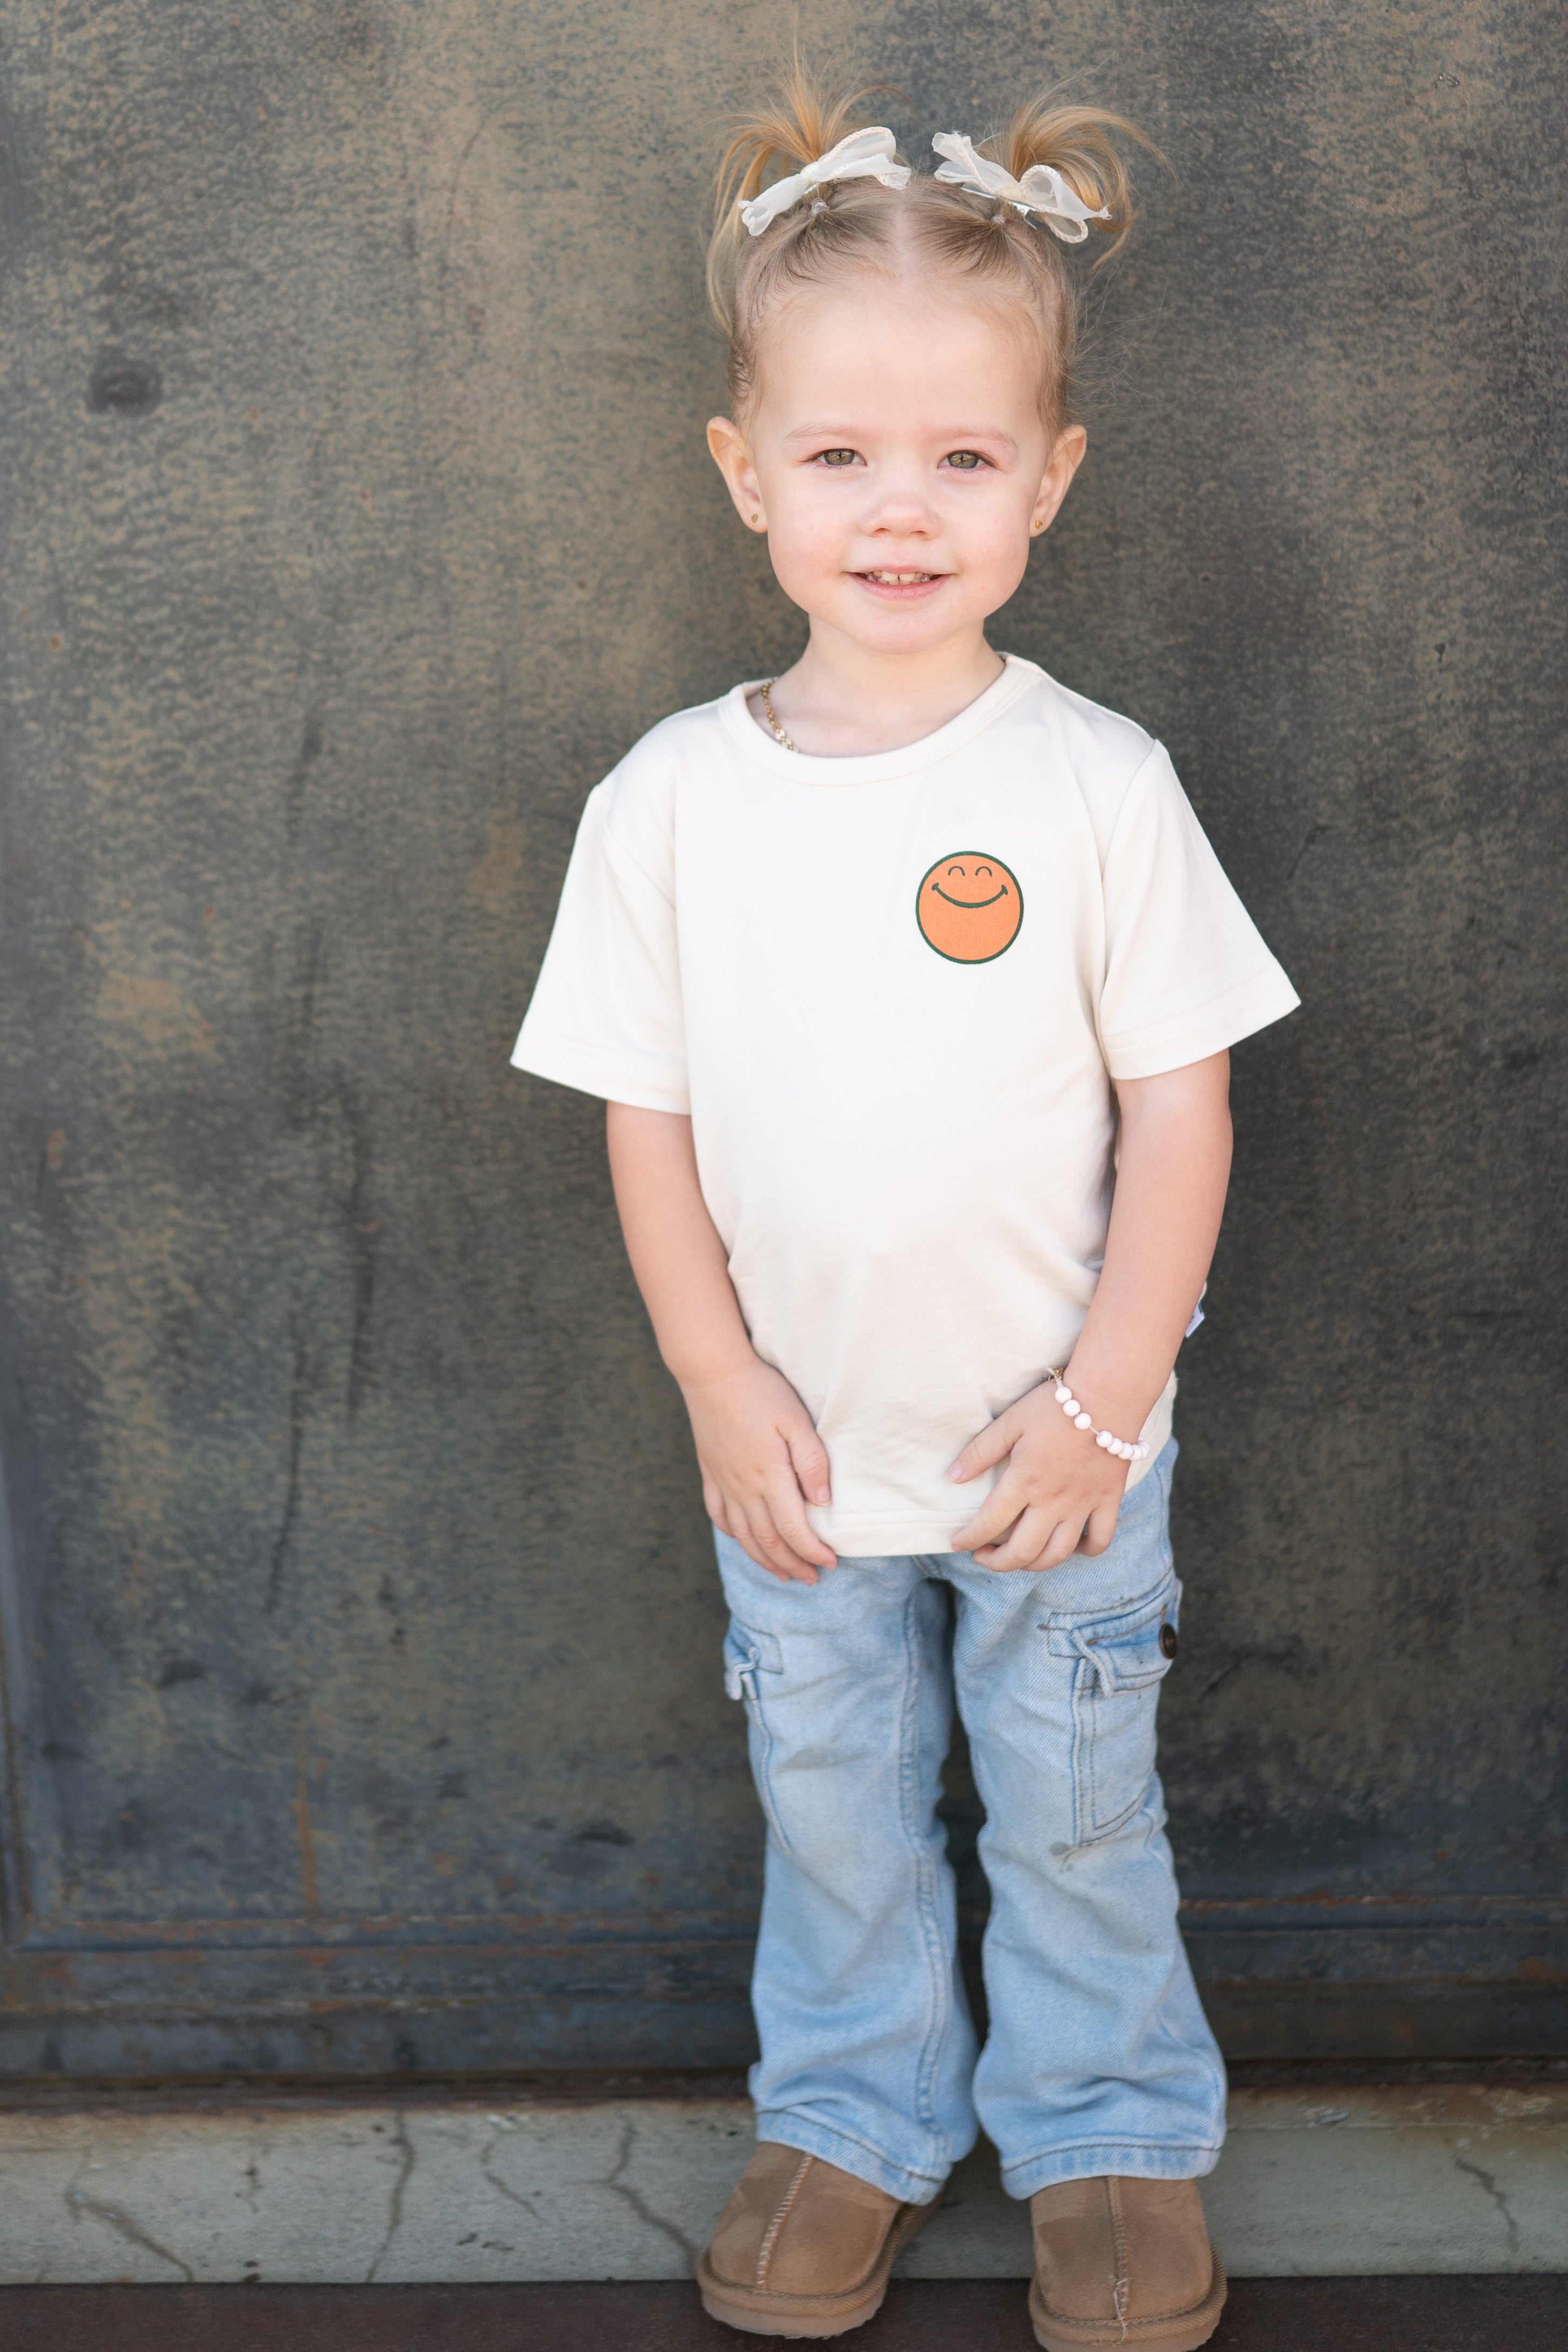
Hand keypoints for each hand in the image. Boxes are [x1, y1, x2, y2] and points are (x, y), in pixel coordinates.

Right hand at [681, 1356, 836, 1584]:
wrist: (712, 1372)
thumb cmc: (761, 1392)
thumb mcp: (796, 1420)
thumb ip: (812, 1462)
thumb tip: (823, 1501)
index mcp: (768, 1477)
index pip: (793, 1530)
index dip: (812, 1552)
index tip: (831, 1564)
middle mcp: (743, 1488)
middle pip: (769, 1542)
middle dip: (793, 1565)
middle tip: (813, 1579)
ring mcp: (724, 1483)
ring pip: (744, 1536)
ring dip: (765, 1560)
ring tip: (784, 1574)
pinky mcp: (710, 1474)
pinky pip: (719, 1517)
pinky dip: (734, 1537)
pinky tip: (745, 1542)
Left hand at [947, 1378, 1130, 1571]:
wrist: (1107, 1395)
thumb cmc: (1055, 1406)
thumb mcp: (1010, 1422)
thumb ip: (981, 1451)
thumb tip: (954, 1476)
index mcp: (1024, 1481)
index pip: (989, 1523)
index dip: (969, 1538)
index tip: (957, 1543)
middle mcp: (1052, 1501)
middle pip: (1023, 1551)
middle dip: (998, 1562)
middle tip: (984, 1556)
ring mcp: (1082, 1505)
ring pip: (1058, 1553)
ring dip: (1034, 1565)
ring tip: (1020, 1558)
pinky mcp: (1108, 1501)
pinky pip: (1100, 1539)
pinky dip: (1087, 1551)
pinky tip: (1072, 1547)